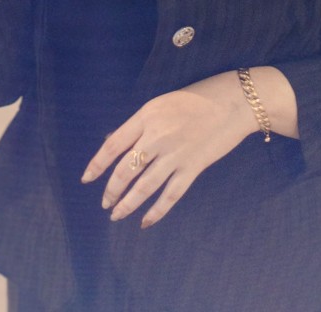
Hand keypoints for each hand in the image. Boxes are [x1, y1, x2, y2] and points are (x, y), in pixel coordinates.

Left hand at [80, 71, 258, 229]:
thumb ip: (140, 124)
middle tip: (105, 203)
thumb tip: (117, 144)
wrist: (233, 102)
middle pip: (126, 169)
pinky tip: (145, 222)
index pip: (113, 145)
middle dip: (112, 190)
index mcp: (146, 116)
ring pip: (144, 186)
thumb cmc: (196, 98)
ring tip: (116, 214)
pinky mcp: (193, 168)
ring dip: (127, 204)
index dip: (97, 164)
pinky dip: (156, 211)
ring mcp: (175, 154)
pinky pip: (170, 195)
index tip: (87, 179)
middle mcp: (157, 136)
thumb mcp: (161, 103)